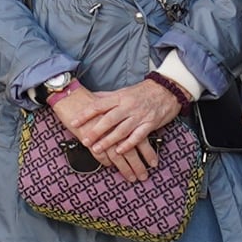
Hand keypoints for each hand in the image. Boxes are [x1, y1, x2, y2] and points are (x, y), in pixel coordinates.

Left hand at [49, 75, 178, 179]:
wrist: (167, 90)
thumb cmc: (142, 91)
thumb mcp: (123, 91)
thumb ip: (107, 97)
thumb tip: (90, 98)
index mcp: (119, 97)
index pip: (98, 105)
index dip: (85, 114)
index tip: (73, 122)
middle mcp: (128, 106)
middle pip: (108, 119)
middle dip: (95, 131)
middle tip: (84, 140)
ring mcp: (139, 115)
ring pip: (121, 130)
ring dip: (109, 141)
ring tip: (97, 149)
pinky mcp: (150, 124)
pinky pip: (138, 136)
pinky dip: (128, 144)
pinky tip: (120, 151)